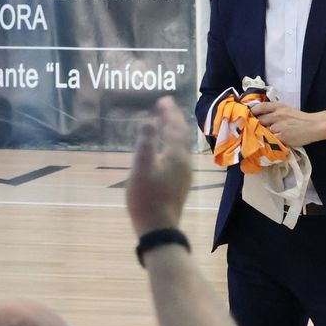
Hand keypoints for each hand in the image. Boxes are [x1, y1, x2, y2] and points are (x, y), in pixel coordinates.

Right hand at [125, 97, 193, 235]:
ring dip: (174, 130)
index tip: (163, 99)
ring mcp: (184, 173)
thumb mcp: (141, 168)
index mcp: (175, 155)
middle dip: (173, 118)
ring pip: (181, 145)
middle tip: (164, 106)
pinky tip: (165, 148)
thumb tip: (147, 120)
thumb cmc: (147, 197)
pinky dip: (172, 143)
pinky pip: (179, 154)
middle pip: (181, 135)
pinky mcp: (180, 182)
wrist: (159, 226)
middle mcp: (184, 161)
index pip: (174, 127)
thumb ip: (144, 143)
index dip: (169, 112)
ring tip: (165, 122)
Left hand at [247, 101, 325, 147]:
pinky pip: (271, 139)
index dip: (252, 112)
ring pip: (264, 130)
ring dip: (262, 134)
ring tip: (260, 137)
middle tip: (252, 129)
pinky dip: (269, 141)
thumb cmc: (299, 118)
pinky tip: (268, 142)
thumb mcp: (286, 109)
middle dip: (255, 125)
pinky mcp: (283, 136)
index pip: (260, 107)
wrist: (314, 126)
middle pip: (259, 120)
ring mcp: (279, 126)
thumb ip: (273, 110)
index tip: (247, 116)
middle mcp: (277, 115)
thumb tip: (258, 114)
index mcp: (278, 107)